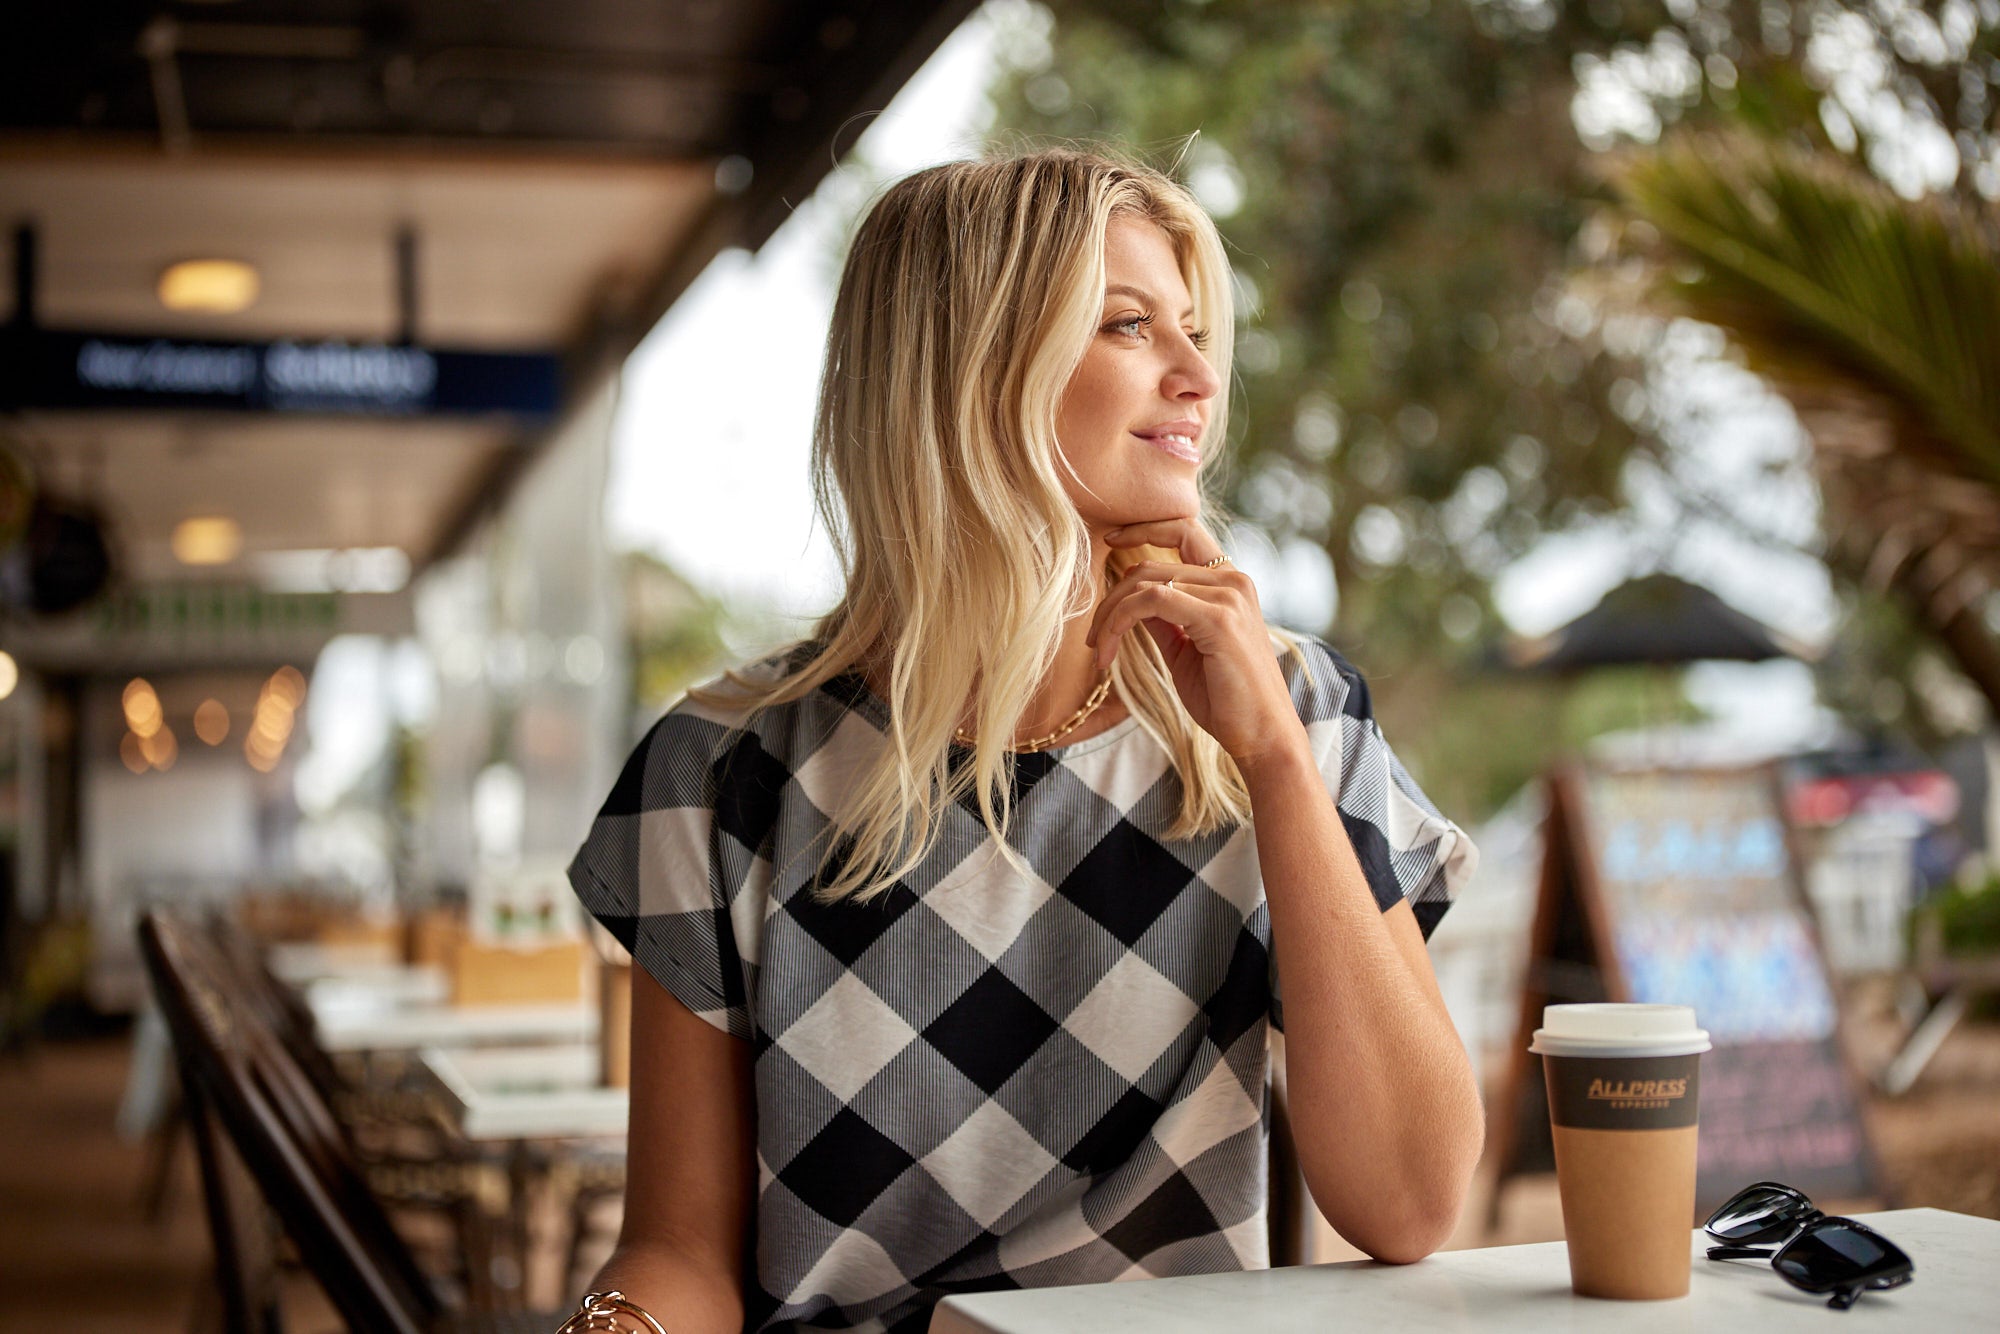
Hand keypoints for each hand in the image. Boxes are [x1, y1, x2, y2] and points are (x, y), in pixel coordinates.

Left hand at [1085, 518, 1308, 770]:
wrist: (1262, 736)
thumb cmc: (1227, 699)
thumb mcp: (1186, 650)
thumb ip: (1164, 620)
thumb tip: (1133, 600)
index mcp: (1231, 584)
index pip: (1184, 531)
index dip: (1144, 528)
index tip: (1111, 540)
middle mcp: (1234, 581)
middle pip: (1152, 564)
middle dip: (1111, 598)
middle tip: (1093, 637)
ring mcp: (1229, 596)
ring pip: (1146, 582)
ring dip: (1110, 616)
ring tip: (1099, 650)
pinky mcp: (1219, 618)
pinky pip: (1151, 601)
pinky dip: (1120, 622)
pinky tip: (1109, 654)